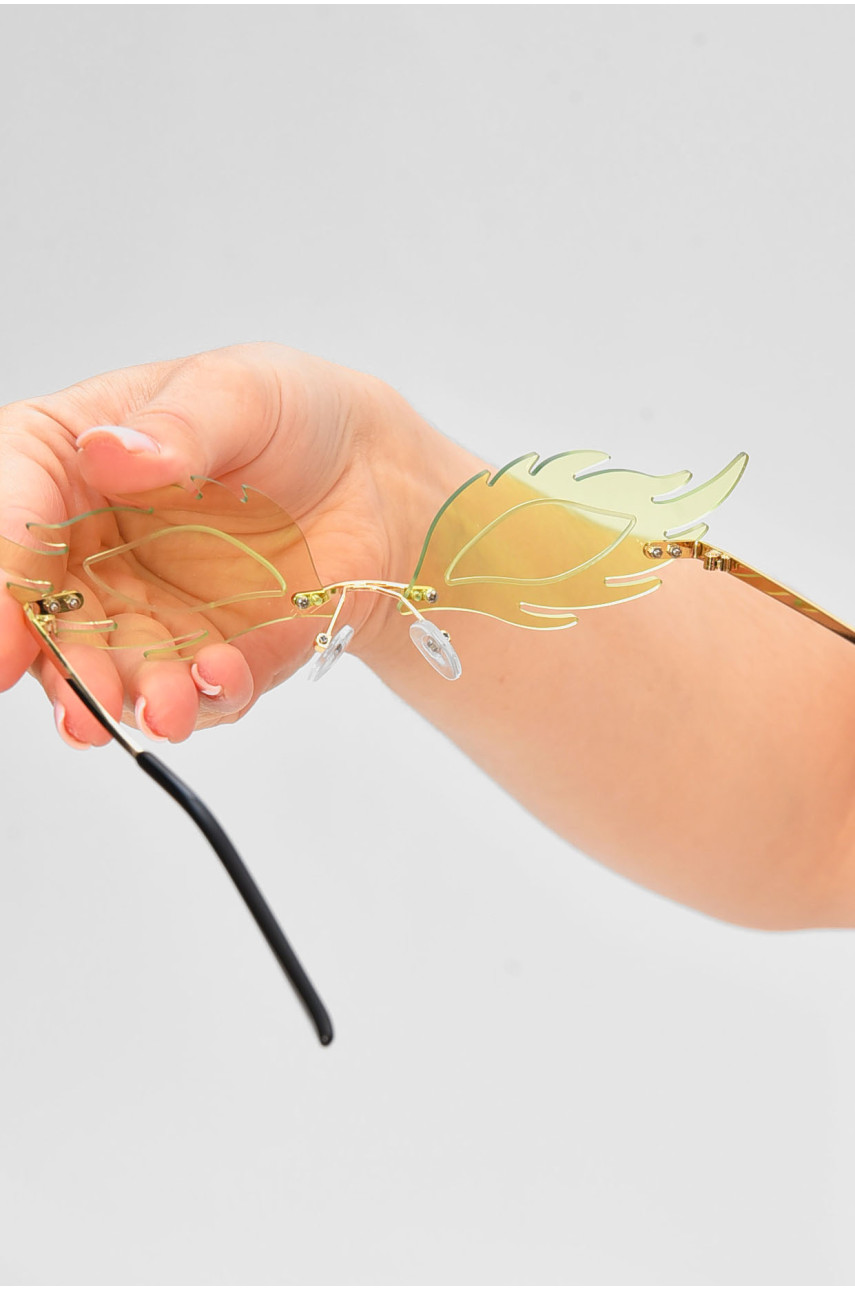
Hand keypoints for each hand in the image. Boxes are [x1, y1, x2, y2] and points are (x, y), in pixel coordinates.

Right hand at [0, 343, 464, 746]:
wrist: (373, 475)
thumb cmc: (290, 414)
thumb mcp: (239, 391)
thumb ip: (178, 423)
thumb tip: (108, 453)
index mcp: (69, 464)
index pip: (11, 514)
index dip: (2, 576)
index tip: (4, 637)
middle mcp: (91, 549)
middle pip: (51, 617)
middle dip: (65, 667)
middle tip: (85, 706)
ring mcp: (146, 609)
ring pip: (116, 670)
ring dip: (132, 698)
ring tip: (166, 710)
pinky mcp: (209, 653)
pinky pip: (199, 689)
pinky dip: (208, 696)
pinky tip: (221, 681)